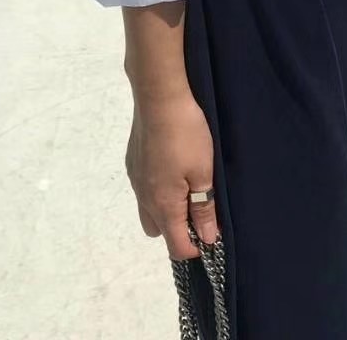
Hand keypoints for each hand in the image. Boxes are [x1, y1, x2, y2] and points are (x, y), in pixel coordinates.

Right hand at [125, 90, 219, 259]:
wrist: (159, 98)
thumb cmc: (186, 136)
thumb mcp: (203, 172)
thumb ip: (203, 208)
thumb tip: (207, 239)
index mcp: (163, 205)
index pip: (176, 246)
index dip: (196, 248)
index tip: (213, 233)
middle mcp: (144, 197)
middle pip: (158, 231)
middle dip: (178, 229)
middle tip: (200, 206)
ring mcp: (135, 179)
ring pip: (148, 209)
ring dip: (167, 207)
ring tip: (186, 184)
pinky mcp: (132, 161)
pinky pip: (144, 188)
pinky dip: (157, 189)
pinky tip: (172, 165)